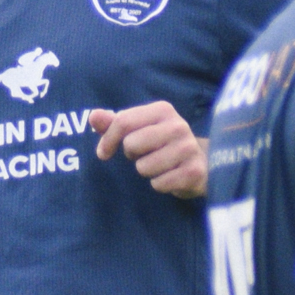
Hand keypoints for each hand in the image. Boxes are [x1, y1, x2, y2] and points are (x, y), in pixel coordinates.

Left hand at [90, 101, 207, 197]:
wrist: (201, 162)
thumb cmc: (161, 143)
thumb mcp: (139, 129)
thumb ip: (114, 123)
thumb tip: (93, 116)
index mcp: (162, 110)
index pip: (123, 121)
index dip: (108, 140)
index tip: (104, 153)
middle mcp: (178, 126)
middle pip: (131, 144)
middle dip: (132, 155)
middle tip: (144, 155)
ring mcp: (188, 148)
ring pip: (143, 167)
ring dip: (146, 171)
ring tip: (158, 165)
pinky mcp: (193, 171)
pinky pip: (158, 184)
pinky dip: (158, 184)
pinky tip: (169, 176)